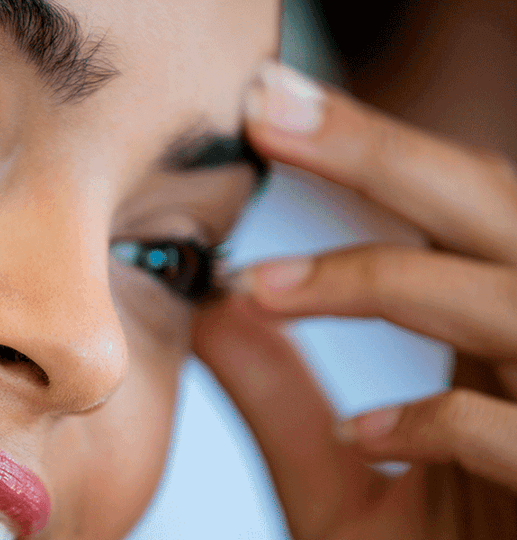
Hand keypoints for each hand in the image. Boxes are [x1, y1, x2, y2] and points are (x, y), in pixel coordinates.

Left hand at [193, 62, 516, 539]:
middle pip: (493, 211)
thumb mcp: (340, 483)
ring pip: (508, 300)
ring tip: (263, 288)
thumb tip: (210, 308)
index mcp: (497, 338)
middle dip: (380, 155)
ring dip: (381, 282)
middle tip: (267, 112)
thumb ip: (282, 399)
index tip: (265, 106)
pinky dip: (440, 424)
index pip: (447, 213)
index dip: (366, 152)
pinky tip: (364, 435)